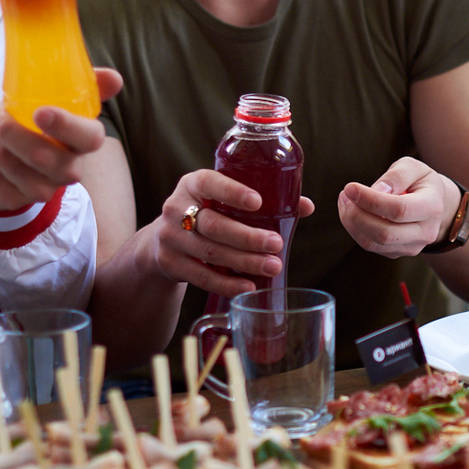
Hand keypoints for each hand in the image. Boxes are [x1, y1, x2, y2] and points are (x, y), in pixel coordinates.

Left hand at [0, 69, 121, 211]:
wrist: (14, 162)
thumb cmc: (39, 125)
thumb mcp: (61, 102)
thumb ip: (87, 85)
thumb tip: (114, 78)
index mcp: (82, 142)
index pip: (89, 139)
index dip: (66, 126)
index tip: (40, 112)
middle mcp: (67, 170)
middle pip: (42, 157)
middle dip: (11, 132)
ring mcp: (40, 189)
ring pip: (7, 163)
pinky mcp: (12, 199)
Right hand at [146, 170, 315, 298]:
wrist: (163, 239)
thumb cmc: (208, 213)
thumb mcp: (223, 200)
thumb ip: (262, 200)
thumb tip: (305, 206)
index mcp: (193, 184)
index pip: (209, 183)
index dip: (232, 192)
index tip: (258, 202)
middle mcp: (176, 208)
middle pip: (214, 225)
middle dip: (248, 237)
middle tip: (277, 244)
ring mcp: (170, 237)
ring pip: (210, 252)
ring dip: (244, 262)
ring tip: (272, 266)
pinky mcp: (169, 263)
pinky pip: (201, 276)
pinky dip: (226, 284)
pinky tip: (248, 286)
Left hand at [338, 157, 460, 257]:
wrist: (434, 204)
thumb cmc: (420, 182)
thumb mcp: (413, 167)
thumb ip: (396, 176)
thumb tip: (376, 191)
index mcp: (432, 208)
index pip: (399, 210)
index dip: (371, 201)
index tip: (350, 188)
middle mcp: (425, 232)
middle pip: (385, 234)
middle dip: (357, 215)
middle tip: (345, 195)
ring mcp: (412, 247)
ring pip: (373, 243)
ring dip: (351, 223)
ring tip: (345, 200)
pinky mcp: (397, 253)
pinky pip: (370, 246)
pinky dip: (354, 229)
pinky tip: (351, 211)